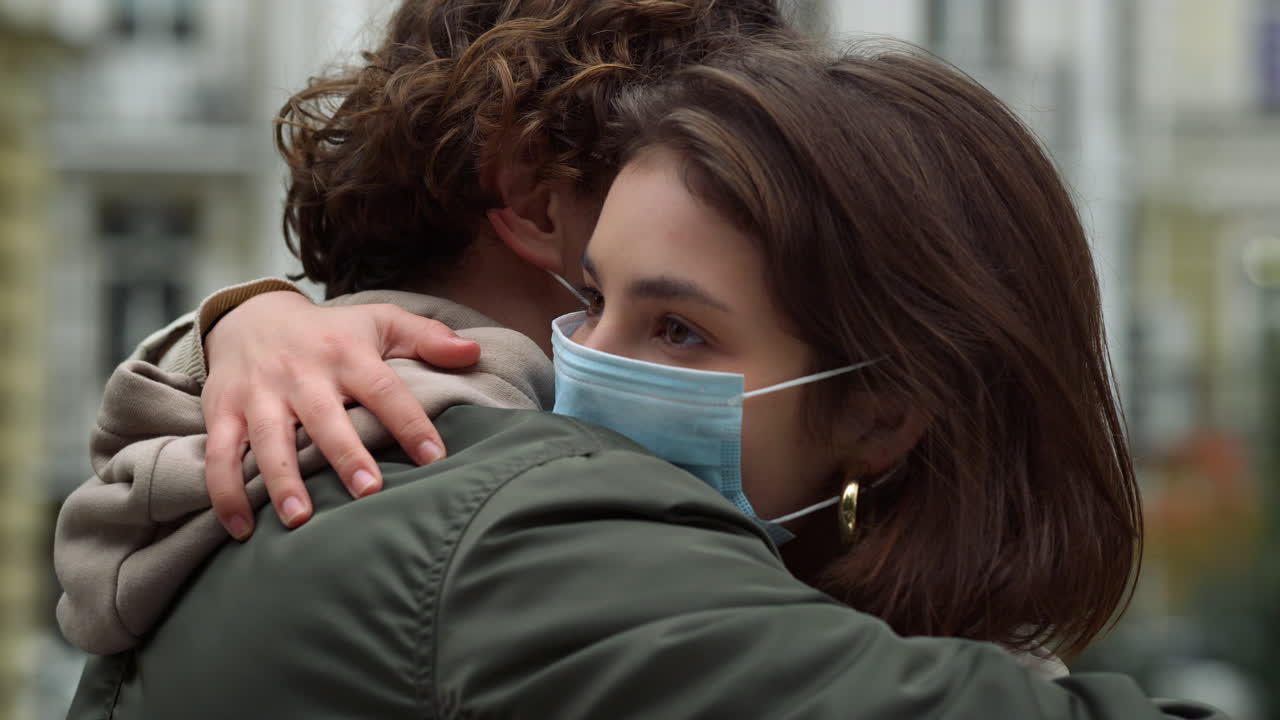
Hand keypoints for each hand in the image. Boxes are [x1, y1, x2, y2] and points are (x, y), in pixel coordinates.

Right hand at [201, 291, 480, 538]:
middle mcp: (302, 374)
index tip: (436, 458)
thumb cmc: (331, 332)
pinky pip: (220, 454)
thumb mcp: (380, 322)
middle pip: (325, 418)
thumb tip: (474, 352)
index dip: (410, 422)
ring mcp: (260, 394)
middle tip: (369, 492)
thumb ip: (427, 338)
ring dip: (282, 480)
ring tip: (300, 520)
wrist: (251, 316)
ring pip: (269, 440)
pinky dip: (225, 491)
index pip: (385, 390)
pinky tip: (241, 528)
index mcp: (347, 354)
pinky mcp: (223, 411)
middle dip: (345, 455)